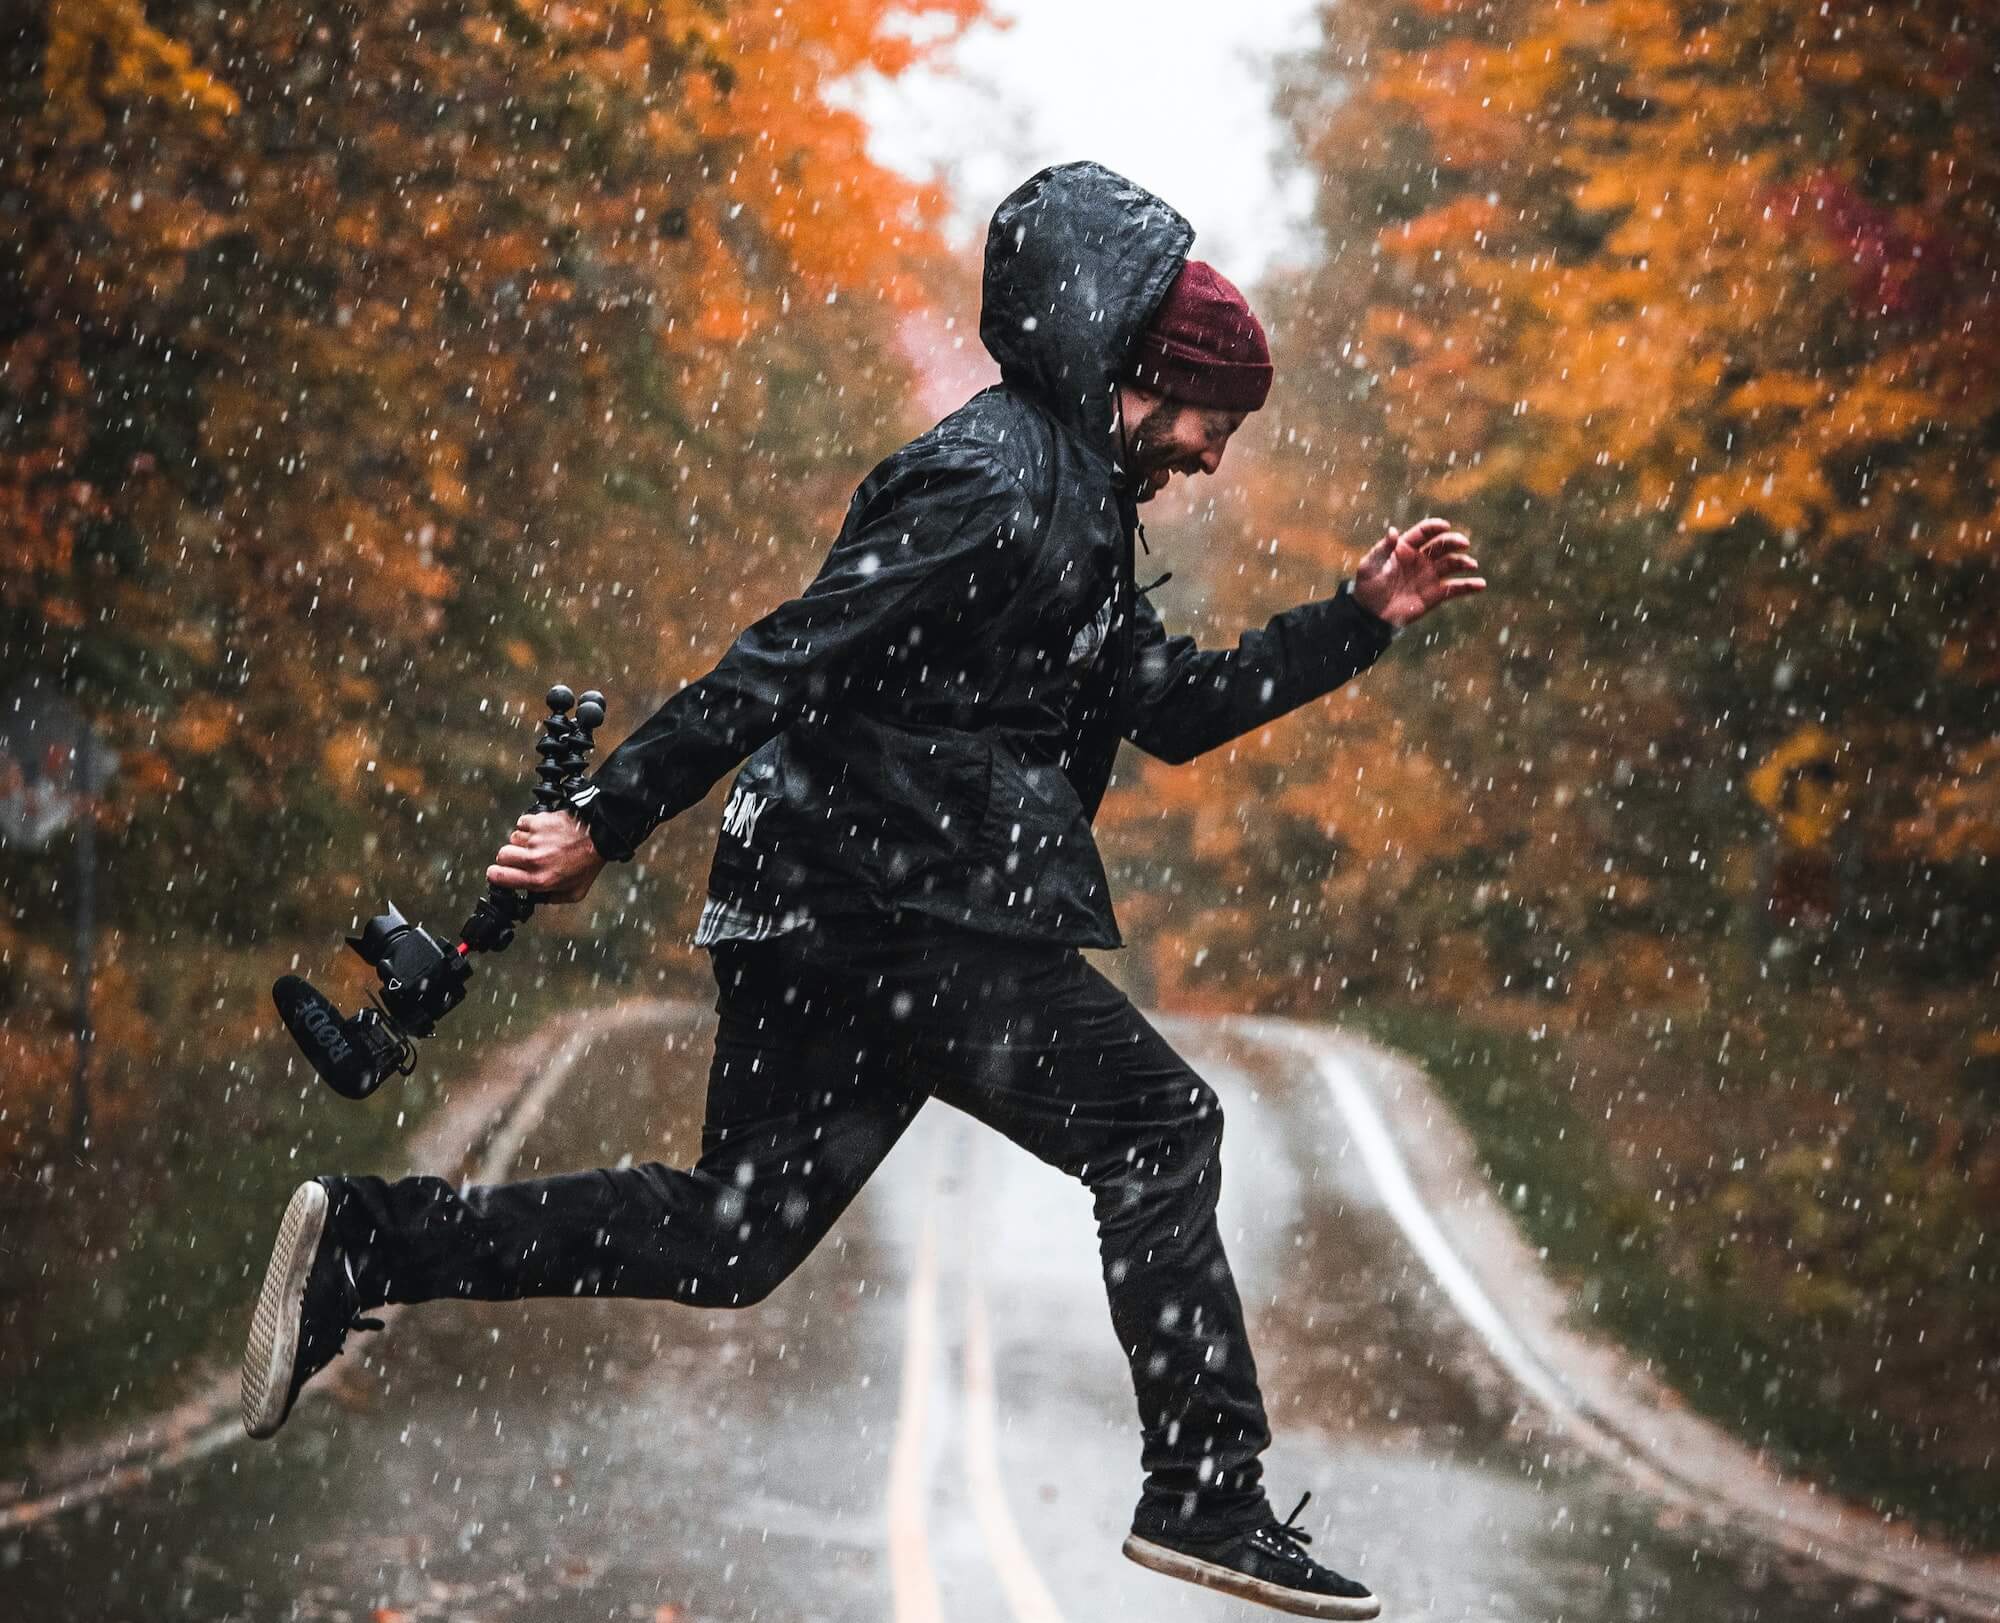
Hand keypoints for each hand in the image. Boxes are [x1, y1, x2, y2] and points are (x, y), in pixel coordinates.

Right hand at [487, 810, 605, 903]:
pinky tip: (541, 831)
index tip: (498, 874)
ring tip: (539, 843)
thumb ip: (552, 899)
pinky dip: (529, 826)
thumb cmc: (589, 862)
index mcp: (540, 879)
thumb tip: (536, 898)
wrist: (600, 836)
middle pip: (502, 856)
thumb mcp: (575, 892)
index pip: (500, 877)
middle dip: (508, 857)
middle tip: (520, 857)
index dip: (496, 876)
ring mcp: (535, 840)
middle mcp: (534, 860)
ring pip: (513, 838)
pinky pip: (522, 823)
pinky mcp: (539, 822)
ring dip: (522, 841)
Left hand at [1350, 516, 1486, 627]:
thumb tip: (1393, 531)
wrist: (1370, 616)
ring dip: (1464, 562)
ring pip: (1452, 564)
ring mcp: (1430, 576)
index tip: (1445, 527)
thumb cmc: (1367, 587)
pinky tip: (1481, 584)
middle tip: (1463, 544)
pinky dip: (1469, 586)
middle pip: (1442, 545)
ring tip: (1471, 564)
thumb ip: (1383, 549)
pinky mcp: (1435, 594)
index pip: (1424, 532)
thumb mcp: (1370, 566)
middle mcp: (1421, 559)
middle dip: (1454, 542)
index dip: (1435, 527)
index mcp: (1405, 547)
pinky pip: (1455, 588)